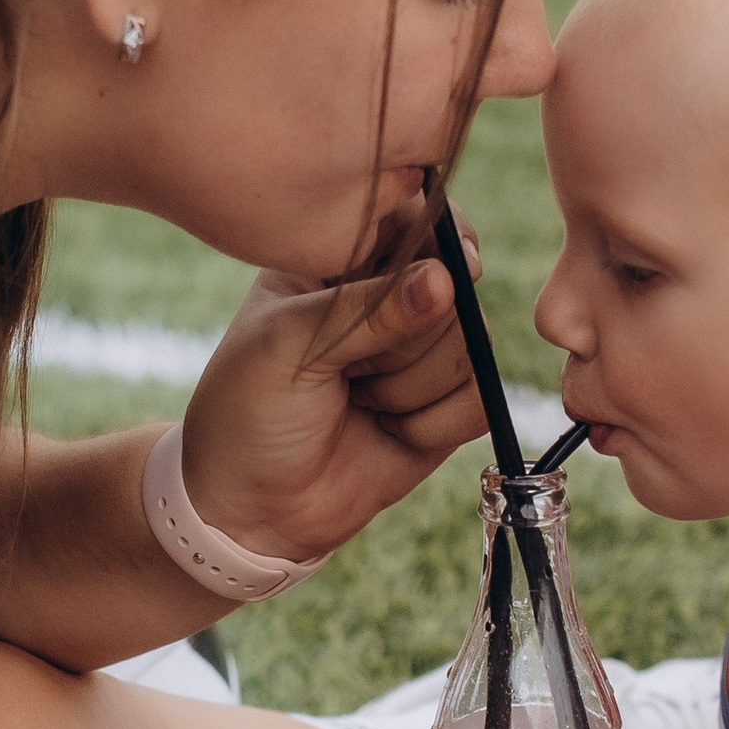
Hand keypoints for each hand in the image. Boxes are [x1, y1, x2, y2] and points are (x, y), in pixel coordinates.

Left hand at [176, 235, 488, 567]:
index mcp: (347, 258)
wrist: (250, 509)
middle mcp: (395, 298)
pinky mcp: (447, 407)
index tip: (425, 275)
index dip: (435, 244)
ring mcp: (425, 353)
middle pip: (457, 290)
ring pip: (472, 348)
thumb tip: (449, 279)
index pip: (421, 219)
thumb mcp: (289, 345)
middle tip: (346, 370)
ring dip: (411, 388)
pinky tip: (388, 432)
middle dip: (405, 341)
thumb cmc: (247, 411)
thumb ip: (369, 310)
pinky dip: (434, 423)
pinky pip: (481, 400)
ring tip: (358, 403)